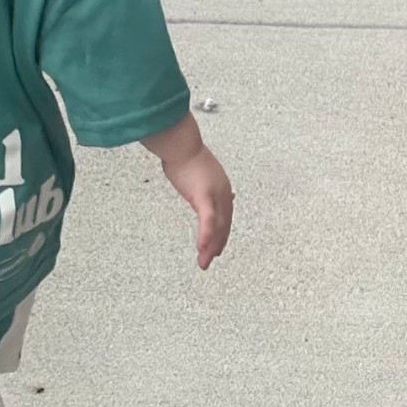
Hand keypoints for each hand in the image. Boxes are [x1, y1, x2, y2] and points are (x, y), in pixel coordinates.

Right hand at [142, 112, 234, 269]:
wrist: (182, 144)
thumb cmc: (184, 153)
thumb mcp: (197, 170)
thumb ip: (201, 182)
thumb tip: (197, 186)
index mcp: (222, 187)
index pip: (225, 216)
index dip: (222, 233)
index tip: (217, 246)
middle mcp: (222, 193)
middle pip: (223, 226)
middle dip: (216, 245)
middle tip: (208, 260)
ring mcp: (215, 195)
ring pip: (216, 228)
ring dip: (209, 247)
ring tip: (203, 262)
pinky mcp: (203, 197)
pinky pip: (207, 221)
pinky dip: (206, 236)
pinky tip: (202, 249)